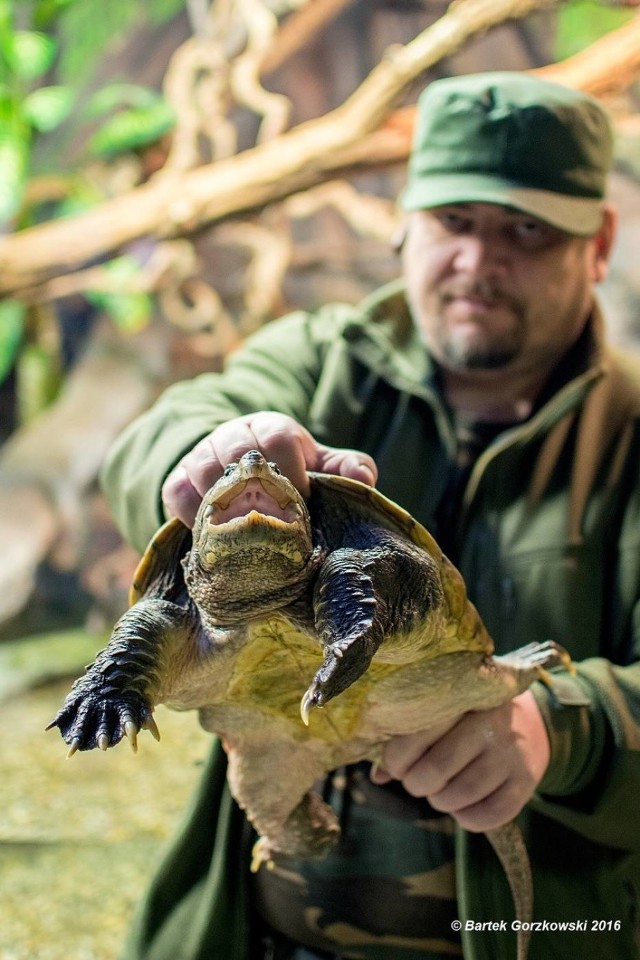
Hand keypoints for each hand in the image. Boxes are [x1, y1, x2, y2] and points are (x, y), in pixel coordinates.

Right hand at [162, 411, 377, 526]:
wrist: (241, 480)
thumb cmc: (288, 473)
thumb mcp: (319, 467)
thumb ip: (346, 469)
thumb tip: (364, 478)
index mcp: (269, 426)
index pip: (278, 436)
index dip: (292, 469)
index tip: (304, 500)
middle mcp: (231, 434)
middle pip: (236, 448)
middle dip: (257, 486)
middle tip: (273, 521)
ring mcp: (199, 456)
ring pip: (203, 469)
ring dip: (225, 502)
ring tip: (245, 532)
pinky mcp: (177, 480)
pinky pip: (176, 493)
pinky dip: (192, 515)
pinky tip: (213, 537)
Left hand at [370, 691, 549, 830]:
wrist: (534, 722)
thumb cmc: (472, 718)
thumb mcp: (445, 715)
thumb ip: (409, 739)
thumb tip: (378, 775)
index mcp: (461, 700)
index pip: (417, 734)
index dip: (397, 758)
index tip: (395, 764)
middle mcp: (489, 725)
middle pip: (436, 769)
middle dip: (416, 784)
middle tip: (417, 781)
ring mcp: (510, 754)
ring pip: (460, 795)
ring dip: (439, 802)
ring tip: (439, 792)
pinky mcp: (526, 783)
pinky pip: (488, 816)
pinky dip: (466, 819)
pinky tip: (462, 806)